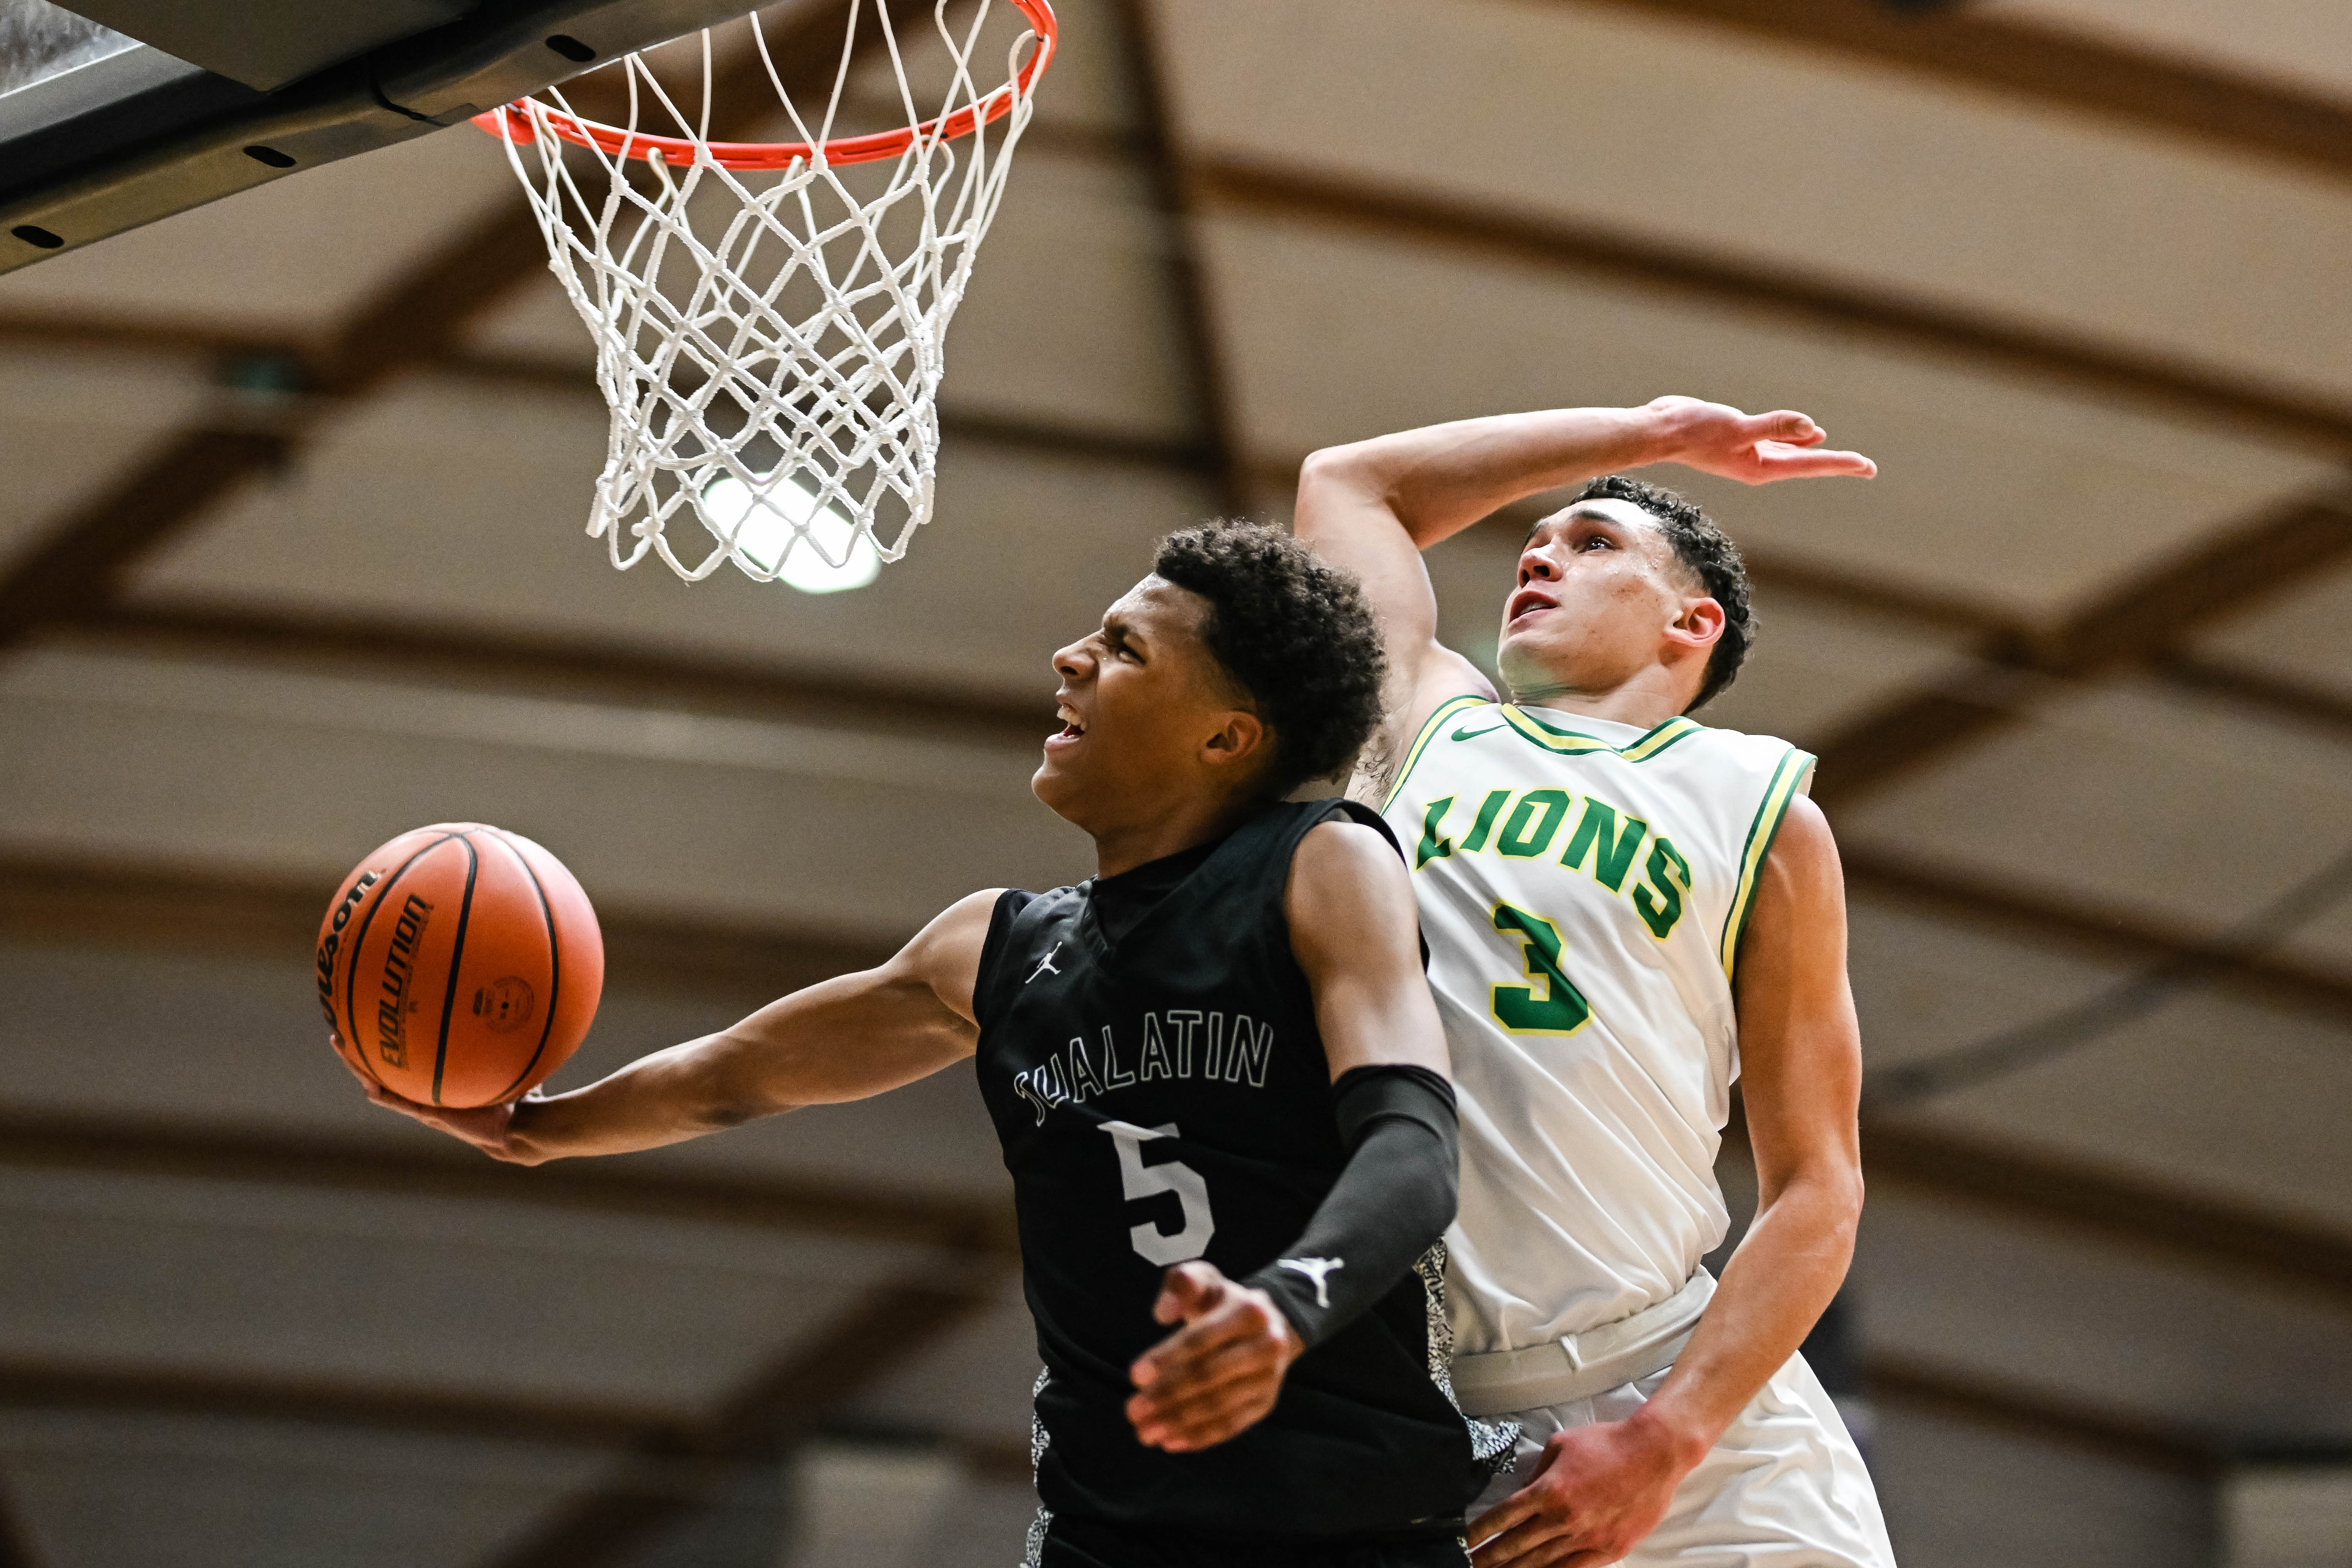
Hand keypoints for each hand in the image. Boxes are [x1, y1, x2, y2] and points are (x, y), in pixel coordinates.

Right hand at [328, 1031, 541, 1163]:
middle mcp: (425, 1094)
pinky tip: (365, 1080)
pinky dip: (380, 1091)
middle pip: (387, 1072)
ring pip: (382, 1084)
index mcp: (438, 1085)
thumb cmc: (516, 1100)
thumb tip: (523, 1016)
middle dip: (366, 1053)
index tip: (379, 1027)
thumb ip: (509, 1045)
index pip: (409, 1065)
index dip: (393, 1051)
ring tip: (341, 1045)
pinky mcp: (427, 1113)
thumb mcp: (507, 1063)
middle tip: (345, 1031)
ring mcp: (423, 1105)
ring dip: (361, 1067)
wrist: (516, 1129)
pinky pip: (395, 1101)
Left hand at [1125, 1260, 1304, 1452]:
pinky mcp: (1265, 1403)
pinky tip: (1171, 1442)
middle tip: (1132, 1411)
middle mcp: (1266, 1346)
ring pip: (1219, 1405)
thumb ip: (1181, 1284)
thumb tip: (1162, 1313)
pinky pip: (1232, 1425)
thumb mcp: (1204, 1280)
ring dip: (1179, 1422)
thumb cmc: (1221, 1301)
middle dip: (1167, 1396)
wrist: (1269, 1323)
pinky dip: (1201, 1436)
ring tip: (1144, 1432)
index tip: (1134, 1375)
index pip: (1202, 1339)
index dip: (1167, 1358)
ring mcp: (1269, 1378)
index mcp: (1249, 1312)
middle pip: (1209, 1376)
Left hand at [1467, 1411, 1703, 1566]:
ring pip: (1542, 1563)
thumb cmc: (1606, 1444)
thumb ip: (1536, 1474)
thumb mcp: (1560, 1446)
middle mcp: (1564, 1518)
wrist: (1654, 1453)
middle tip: (1471, 1567)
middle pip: (1516, 1547)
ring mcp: (1587, 1538)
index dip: (1479, 1533)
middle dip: (1490, 1560)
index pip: (1503, 1517)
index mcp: (1549, 1490)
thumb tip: (1521, 1495)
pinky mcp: (1609, 1550)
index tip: (1463, 1543)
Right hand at [1642, 396, 1876, 485]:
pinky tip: (1807, 433)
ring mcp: (1749, 454)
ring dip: (1815, 452)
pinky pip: (1776, 442)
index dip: (1841, 463)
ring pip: (1792, 454)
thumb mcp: (1738, 427)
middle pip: (1807, 464)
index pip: (1810, 464)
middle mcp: (1758, 465)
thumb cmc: (1695, 431)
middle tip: (1866, 466)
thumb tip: (1810, 427)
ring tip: (1842, 454)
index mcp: (1761, 467)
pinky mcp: (1740, 440)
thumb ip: (1774, 427)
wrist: (1660, 431)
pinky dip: (1794, 439)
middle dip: (1836, 464)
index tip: (1868, 466)